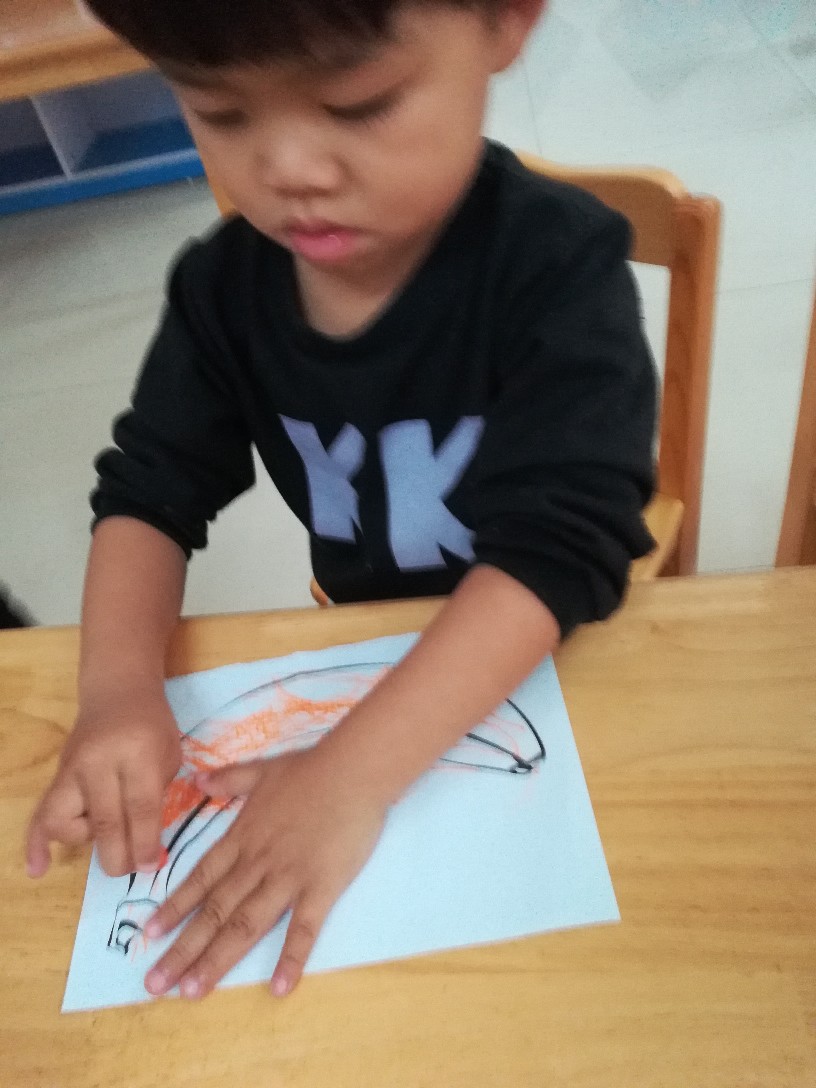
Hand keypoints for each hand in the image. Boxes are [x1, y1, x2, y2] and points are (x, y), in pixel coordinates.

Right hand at [26, 690, 181, 877]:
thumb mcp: (169, 755)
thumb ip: (157, 797)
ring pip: (66, 820)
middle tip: (131, 870)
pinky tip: (38, 869)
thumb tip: (147, 851)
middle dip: (118, 855)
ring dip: (85, 840)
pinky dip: (35, 844)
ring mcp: (72, 769)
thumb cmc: (151, 726)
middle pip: (105, 820)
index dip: (145, 842)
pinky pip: (38, 814)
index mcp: (137, 752)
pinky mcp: (56, 776)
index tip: (149, 867)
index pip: (140, 806)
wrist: (117, 693)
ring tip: (105, 834)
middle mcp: (99, 761)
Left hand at [142, 746, 386, 999]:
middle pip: (214, 912)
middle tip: (154, 985)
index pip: (201, 879)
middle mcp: (257, 863)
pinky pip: (303, 928)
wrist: (353, 771)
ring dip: (217, 959)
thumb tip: (199, 779)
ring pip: (246, 925)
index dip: (174, 908)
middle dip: (182, 949)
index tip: (148, 936)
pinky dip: (291, 958)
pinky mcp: (321, 887)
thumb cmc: (311, 770)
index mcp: (242, 838)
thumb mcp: (262, 770)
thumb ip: (229, 779)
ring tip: (192, 992)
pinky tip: (280, 988)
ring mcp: (287, 878)